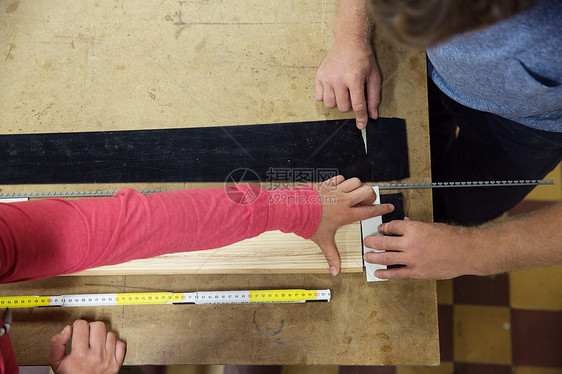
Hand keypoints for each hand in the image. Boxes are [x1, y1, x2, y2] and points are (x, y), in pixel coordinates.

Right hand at [49, 320, 125, 373]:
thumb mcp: (56, 362)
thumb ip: (57, 343)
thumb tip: (68, 328)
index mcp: (80, 354)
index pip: (82, 325)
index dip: (78, 326)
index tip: (78, 330)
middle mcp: (96, 356)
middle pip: (98, 326)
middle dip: (91, 328)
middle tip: (87, 335)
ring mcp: (108, 359)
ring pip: (110, 333)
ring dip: (103, 336)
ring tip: (96, 343)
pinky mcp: (117, 363)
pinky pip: (120, 343)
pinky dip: (114, 344)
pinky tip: (106, 348)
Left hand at [311, 175, 393, 275]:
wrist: (294, 209)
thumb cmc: (308, 223)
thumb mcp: (322, 241)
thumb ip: (331, 256)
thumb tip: (335, 270)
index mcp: (346, 214)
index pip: (370, 211)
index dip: (382, 209)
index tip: (388, 207)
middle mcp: (343, 200)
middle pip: (367, 192)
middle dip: (370, 196)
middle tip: (366, 201)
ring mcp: (336, 190)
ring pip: (356, 182)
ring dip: (357, 187)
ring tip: (353, 194)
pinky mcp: (327, 184)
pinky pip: (340, 178)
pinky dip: (342, 182)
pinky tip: (339, 189)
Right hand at [315, 40, 380, 128]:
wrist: (349, 41)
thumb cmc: (363, 58)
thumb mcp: (374, 76)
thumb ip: (374, 97)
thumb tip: (373, 115)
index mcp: (354, 78)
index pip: (357, 105)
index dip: (361, 117)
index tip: (362, 125)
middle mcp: (338, 79)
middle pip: (343, 107)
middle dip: (350, 105)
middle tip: (353, 94)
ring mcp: (327, 77)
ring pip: (330, 104)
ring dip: (338, 102)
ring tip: (343, 91)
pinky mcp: (319, 76)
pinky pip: (319, 97)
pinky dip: (326, 96)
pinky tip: (333, 89)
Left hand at [363, 219, 480, 278]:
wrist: (467, 252)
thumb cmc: (452, 237)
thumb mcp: (431, 226)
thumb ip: (415, 226)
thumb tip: (404, 223)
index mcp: (414, 228)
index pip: (391, 226)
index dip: (383, 227)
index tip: (380, 229)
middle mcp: (410, 243)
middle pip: (384, 241)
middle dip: (372, 241)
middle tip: (366, 241)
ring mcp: (413, 259)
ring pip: (386, 257)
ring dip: (373, 257)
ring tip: (367, 256)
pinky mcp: (417, 272)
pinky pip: (397, 273)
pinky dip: (385, 273)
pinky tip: (377, 273)